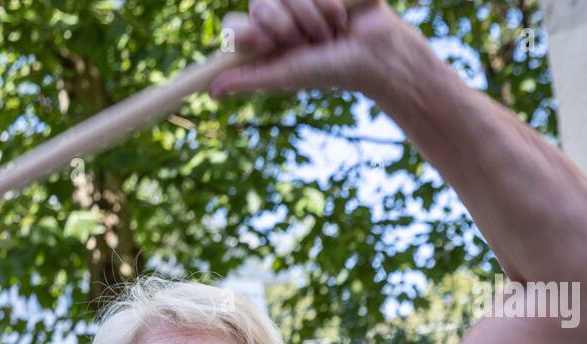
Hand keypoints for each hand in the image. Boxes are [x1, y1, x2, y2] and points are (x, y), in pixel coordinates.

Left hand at [210, 0, 410, 100]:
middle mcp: (279, 15)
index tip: (262, 41)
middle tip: (307, 43)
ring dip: (311, 18)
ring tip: (328, 34)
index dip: (247, 31)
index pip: (235, 24)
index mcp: (264, 38)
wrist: (375, 53)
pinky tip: (340, 18)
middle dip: (286, 25)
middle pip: (260, 4)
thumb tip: (211, 92)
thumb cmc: (330, 70)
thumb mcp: (286, 74)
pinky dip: (328, 5)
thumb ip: (250, 78)